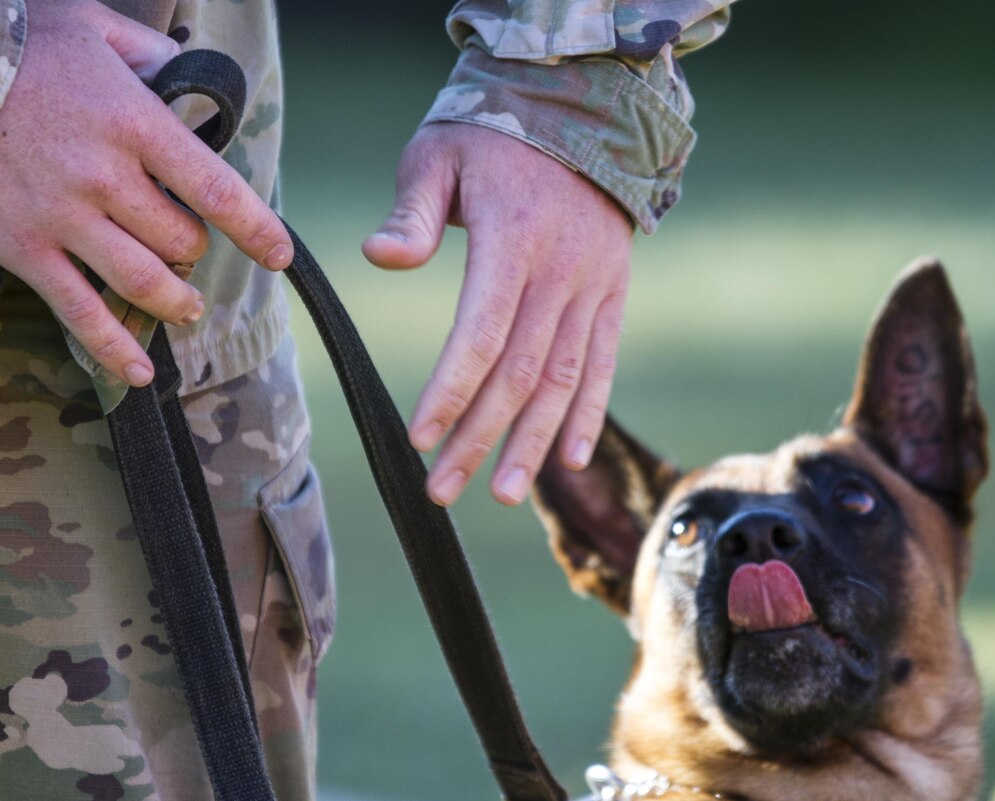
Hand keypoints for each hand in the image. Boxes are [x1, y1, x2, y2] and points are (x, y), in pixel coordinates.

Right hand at [0, 0, 292, 385]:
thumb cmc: (22, 43)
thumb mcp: (96, 29)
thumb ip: (151, 55)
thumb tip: (184, 74)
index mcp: (134, 124)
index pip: (216, 189)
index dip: (257, 230)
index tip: (279, 255)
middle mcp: (104, 176)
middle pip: (181, 240)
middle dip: (195, 251)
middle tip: (189, 246)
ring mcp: (61, 216)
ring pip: (142, 280)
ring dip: (175, 300)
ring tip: (187, 305)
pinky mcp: (21, 245)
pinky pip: (77, 309)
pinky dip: (112, 346)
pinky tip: (137, 372)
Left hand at [364, 123, 632, 506]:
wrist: (582, 114)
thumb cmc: (492, 137)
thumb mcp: (437, 155)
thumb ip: (412, 212)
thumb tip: (380, 257)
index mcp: (515, 238)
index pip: (482, 332)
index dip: (451, 390)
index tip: (419, 438)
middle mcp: (562, 270)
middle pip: (520, 371)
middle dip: (480, 436)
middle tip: (441, 489)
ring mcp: (595, 286)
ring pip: (563, 378)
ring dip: (532, 442)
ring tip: (498, 493)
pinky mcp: (613, 294)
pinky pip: (604, 363)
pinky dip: (587, 412)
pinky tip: (569, 460)